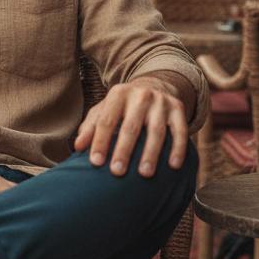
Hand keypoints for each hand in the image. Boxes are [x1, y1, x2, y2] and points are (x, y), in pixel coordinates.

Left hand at [74, 78, 188, 177]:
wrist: (154, 85)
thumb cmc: (123, 106)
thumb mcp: (105, 109)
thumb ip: (90, 127)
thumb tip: (78, 147)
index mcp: (118, 94)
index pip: (107, 120)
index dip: (100, 141)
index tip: (95, 162)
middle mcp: (141, 95)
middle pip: (131, 126)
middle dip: (124, 150)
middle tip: (117, 172)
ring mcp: (161, 102)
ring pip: (156, 130)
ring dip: (151, 153)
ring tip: (144, 174)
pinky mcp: (178, 109)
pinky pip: (180, 130)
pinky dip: (178, 148)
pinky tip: (173, 165)